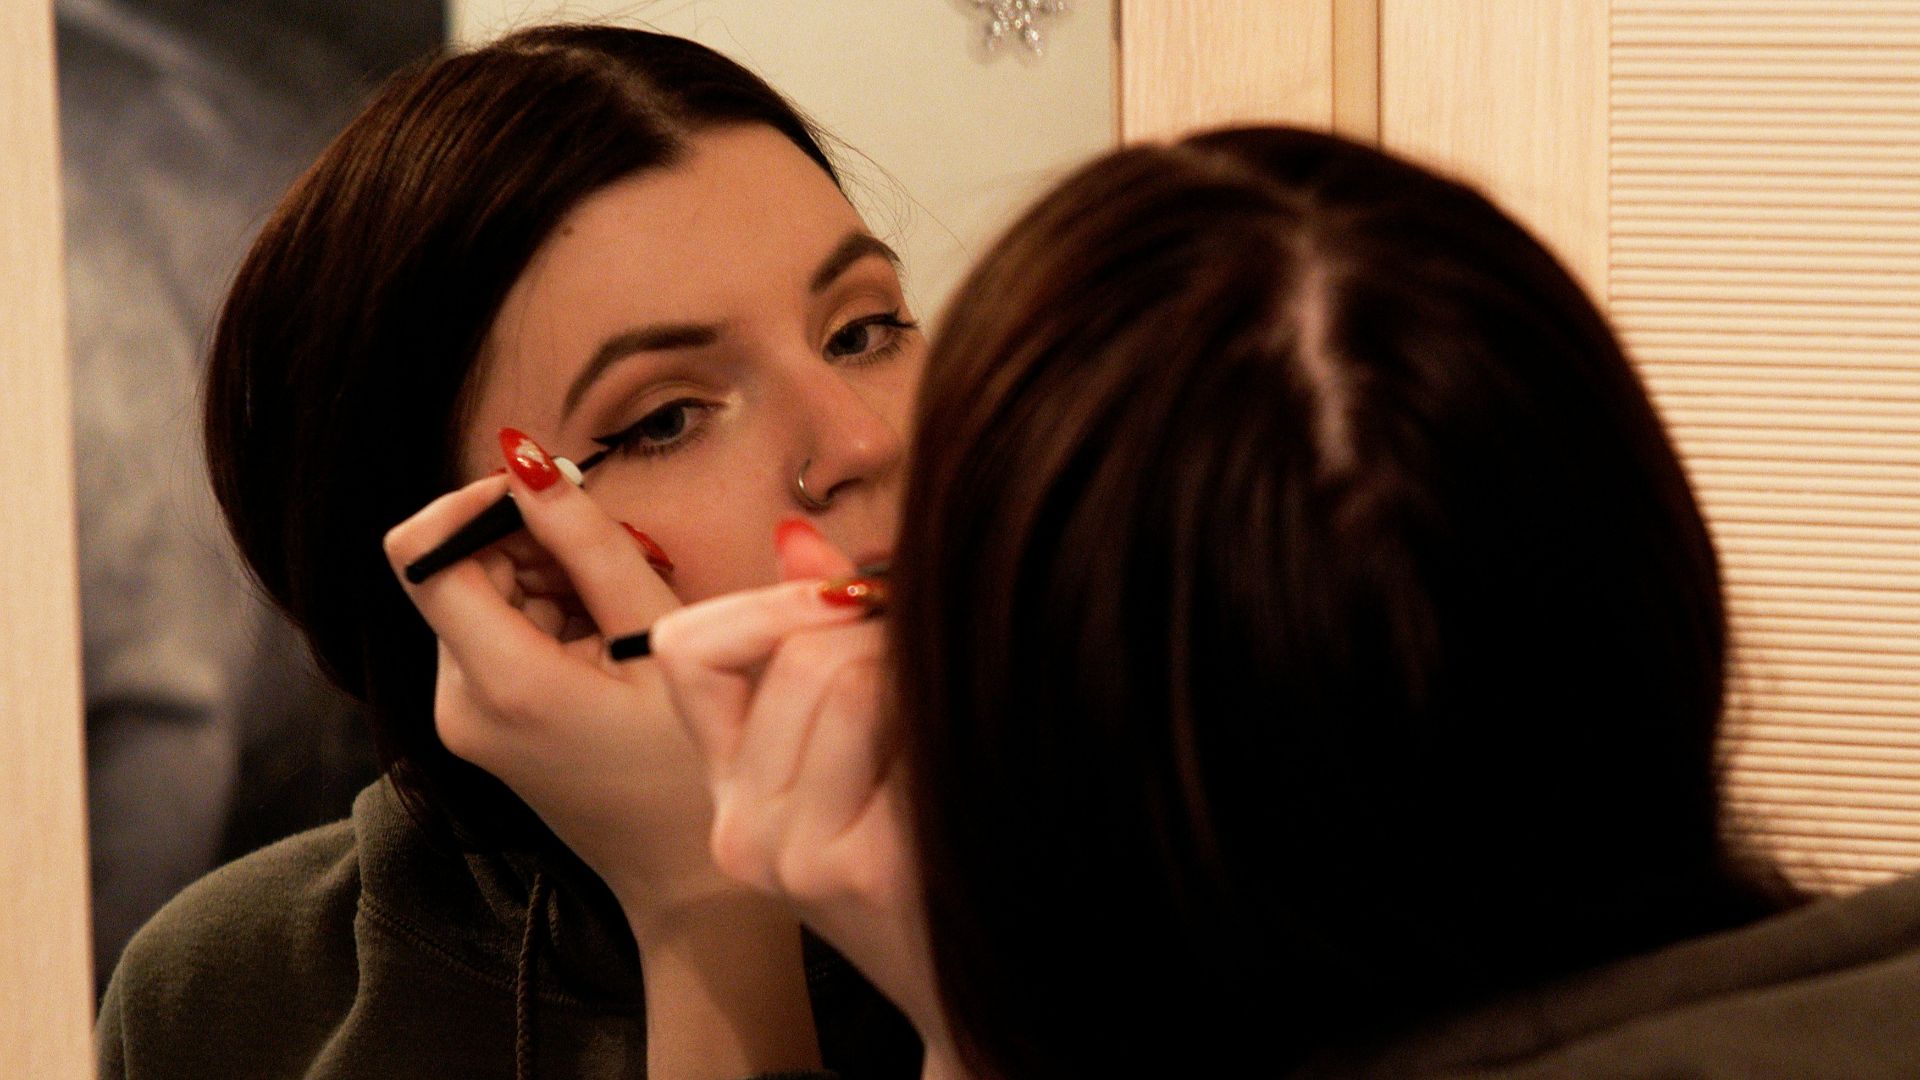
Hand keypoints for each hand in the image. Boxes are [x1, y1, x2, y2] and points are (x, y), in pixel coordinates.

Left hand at [382, 452, 727, 933]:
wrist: (687, 881)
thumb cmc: (690, 767)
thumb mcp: (656, 638)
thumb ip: (589, 543)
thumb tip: (526, 460)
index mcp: (498, 682)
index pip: (419, 550)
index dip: (474, 502)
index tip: (546, 495)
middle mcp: (456, 701)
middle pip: (459, 568)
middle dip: (533, 546)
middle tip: (620, 570)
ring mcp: (463, 717)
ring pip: (483, 596)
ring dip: (550, 581)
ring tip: (623, 620)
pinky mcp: (481, 722)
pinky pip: (498, 634)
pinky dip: (551, 618)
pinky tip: (608, 647)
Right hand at [650, 523, 948, 1046]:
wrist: (973, 995)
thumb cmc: (918, 862)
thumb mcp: (847, 759)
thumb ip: (810, 644)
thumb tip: (796, 534)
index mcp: (726, 792)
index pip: (687, 647)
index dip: (766, 601)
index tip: (844, 600)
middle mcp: (742, 830)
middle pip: (796, 650)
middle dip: (879, 631)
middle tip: (931, 660)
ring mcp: (797, 854)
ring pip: (848, 676)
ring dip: (915, 673)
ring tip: (944, 719)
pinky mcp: (866, 868)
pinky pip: (904, 724)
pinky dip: (945, 721)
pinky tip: (965, 764)